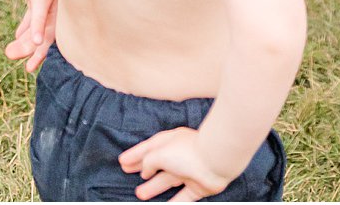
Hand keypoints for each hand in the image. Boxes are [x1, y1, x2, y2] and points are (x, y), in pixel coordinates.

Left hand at [5, 0, 56, 73]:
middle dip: (26, 47)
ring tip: (11, 50)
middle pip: (40, 35)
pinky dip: (25, 26)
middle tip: (10, 55)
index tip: (28, 69)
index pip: (49, 39)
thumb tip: (36, 42)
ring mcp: (46, 4)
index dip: (39, 54)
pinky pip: (31, 16)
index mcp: (60, 14)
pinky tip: (18, 35)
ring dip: (23, 38)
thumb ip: (38, 21)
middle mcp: (55, 11)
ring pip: (34, 27)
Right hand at [119, 126, 234, 201]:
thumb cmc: (187, 151)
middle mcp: (180, 154)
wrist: (217, 161)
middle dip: (142, 167)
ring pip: (167, 180)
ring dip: (153, 187)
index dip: (135, 154)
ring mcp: (189, 171)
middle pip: (157, 163)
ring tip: (138, 194)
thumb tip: (145, 170)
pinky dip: (173, 202)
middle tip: (126, 172)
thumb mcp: (160, 152)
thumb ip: (148, 161)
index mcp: (171, 141)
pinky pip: (182, 197)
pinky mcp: (198, 186)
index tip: (122, 160)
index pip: (149, 147)